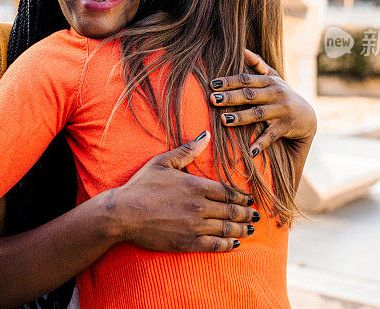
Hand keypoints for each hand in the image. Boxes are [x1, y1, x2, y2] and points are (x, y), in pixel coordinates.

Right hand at [104, 131, 258, 252]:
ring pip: (226, 228)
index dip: (241, 197)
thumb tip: (206, 134)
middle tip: (256, 216)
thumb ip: (188, 150)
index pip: (227, 192)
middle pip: (231, 210)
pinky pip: (213, 245)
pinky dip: (227, 245)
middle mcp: (198, 206)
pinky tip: (234, 243)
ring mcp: (194, 226)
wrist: (123, 213)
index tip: (249, 200)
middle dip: (246, 214)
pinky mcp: (186, 242)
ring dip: (242, 229)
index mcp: (195, 185)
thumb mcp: (163, 162)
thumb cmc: (141, 185)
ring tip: (250, 230)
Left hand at [209, 49, 316, 157]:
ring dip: (241, 117)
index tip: (212, 84)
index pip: (246, 80)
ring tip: (224, 120)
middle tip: (212, 99)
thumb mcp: (273, 78)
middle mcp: (275, 94)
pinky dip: (260, 143)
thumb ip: (258, 64)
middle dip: (230, 97)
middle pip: (249, 95)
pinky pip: (271, 135)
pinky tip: (249, 151)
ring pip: (258, 114)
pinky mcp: (285, 127)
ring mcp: (281, 110)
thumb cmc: (283, 95)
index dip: (229, 81)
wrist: (307, 117)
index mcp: (269, 81)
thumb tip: (242, 48)